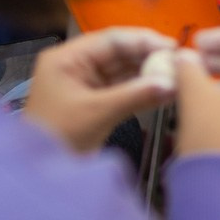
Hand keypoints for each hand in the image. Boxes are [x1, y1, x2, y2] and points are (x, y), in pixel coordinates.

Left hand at [24, 27, 179, 151]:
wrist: (40, 179)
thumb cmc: (58, 137)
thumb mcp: (96, 113)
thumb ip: (135, 95)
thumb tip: (172, 83)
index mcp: (67, 58)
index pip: (110, 40)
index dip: (142, 40)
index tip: (171, 46)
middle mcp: (76, 66)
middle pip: (118, 54)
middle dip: (148, 58)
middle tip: (179, 62)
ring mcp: (85, 85)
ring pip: (123, 72)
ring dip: (148, 75)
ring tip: (177, 77)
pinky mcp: (94, 103)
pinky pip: (122, 90)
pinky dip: (142, 91)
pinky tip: (164, 92)